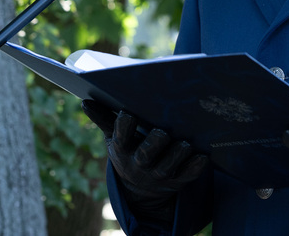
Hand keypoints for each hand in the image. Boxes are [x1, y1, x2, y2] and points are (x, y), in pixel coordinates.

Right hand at [82, 100, 208, 222]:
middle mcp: (139, 165)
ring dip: (176, 155)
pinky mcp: (177, 182)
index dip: (124, 127)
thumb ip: (103, 118)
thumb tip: (85, 101)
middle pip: (145, 155)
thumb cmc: (128, 150)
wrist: (140, 188)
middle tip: (163, 131)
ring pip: (168, 167)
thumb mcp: (114, 137)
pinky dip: (195, 168)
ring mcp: (159, 176)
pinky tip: (203, 156)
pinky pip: (187, 176)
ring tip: (185, 143)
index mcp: (122, 151)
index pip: (120, 138)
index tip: (128, 112)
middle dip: (153, 144)